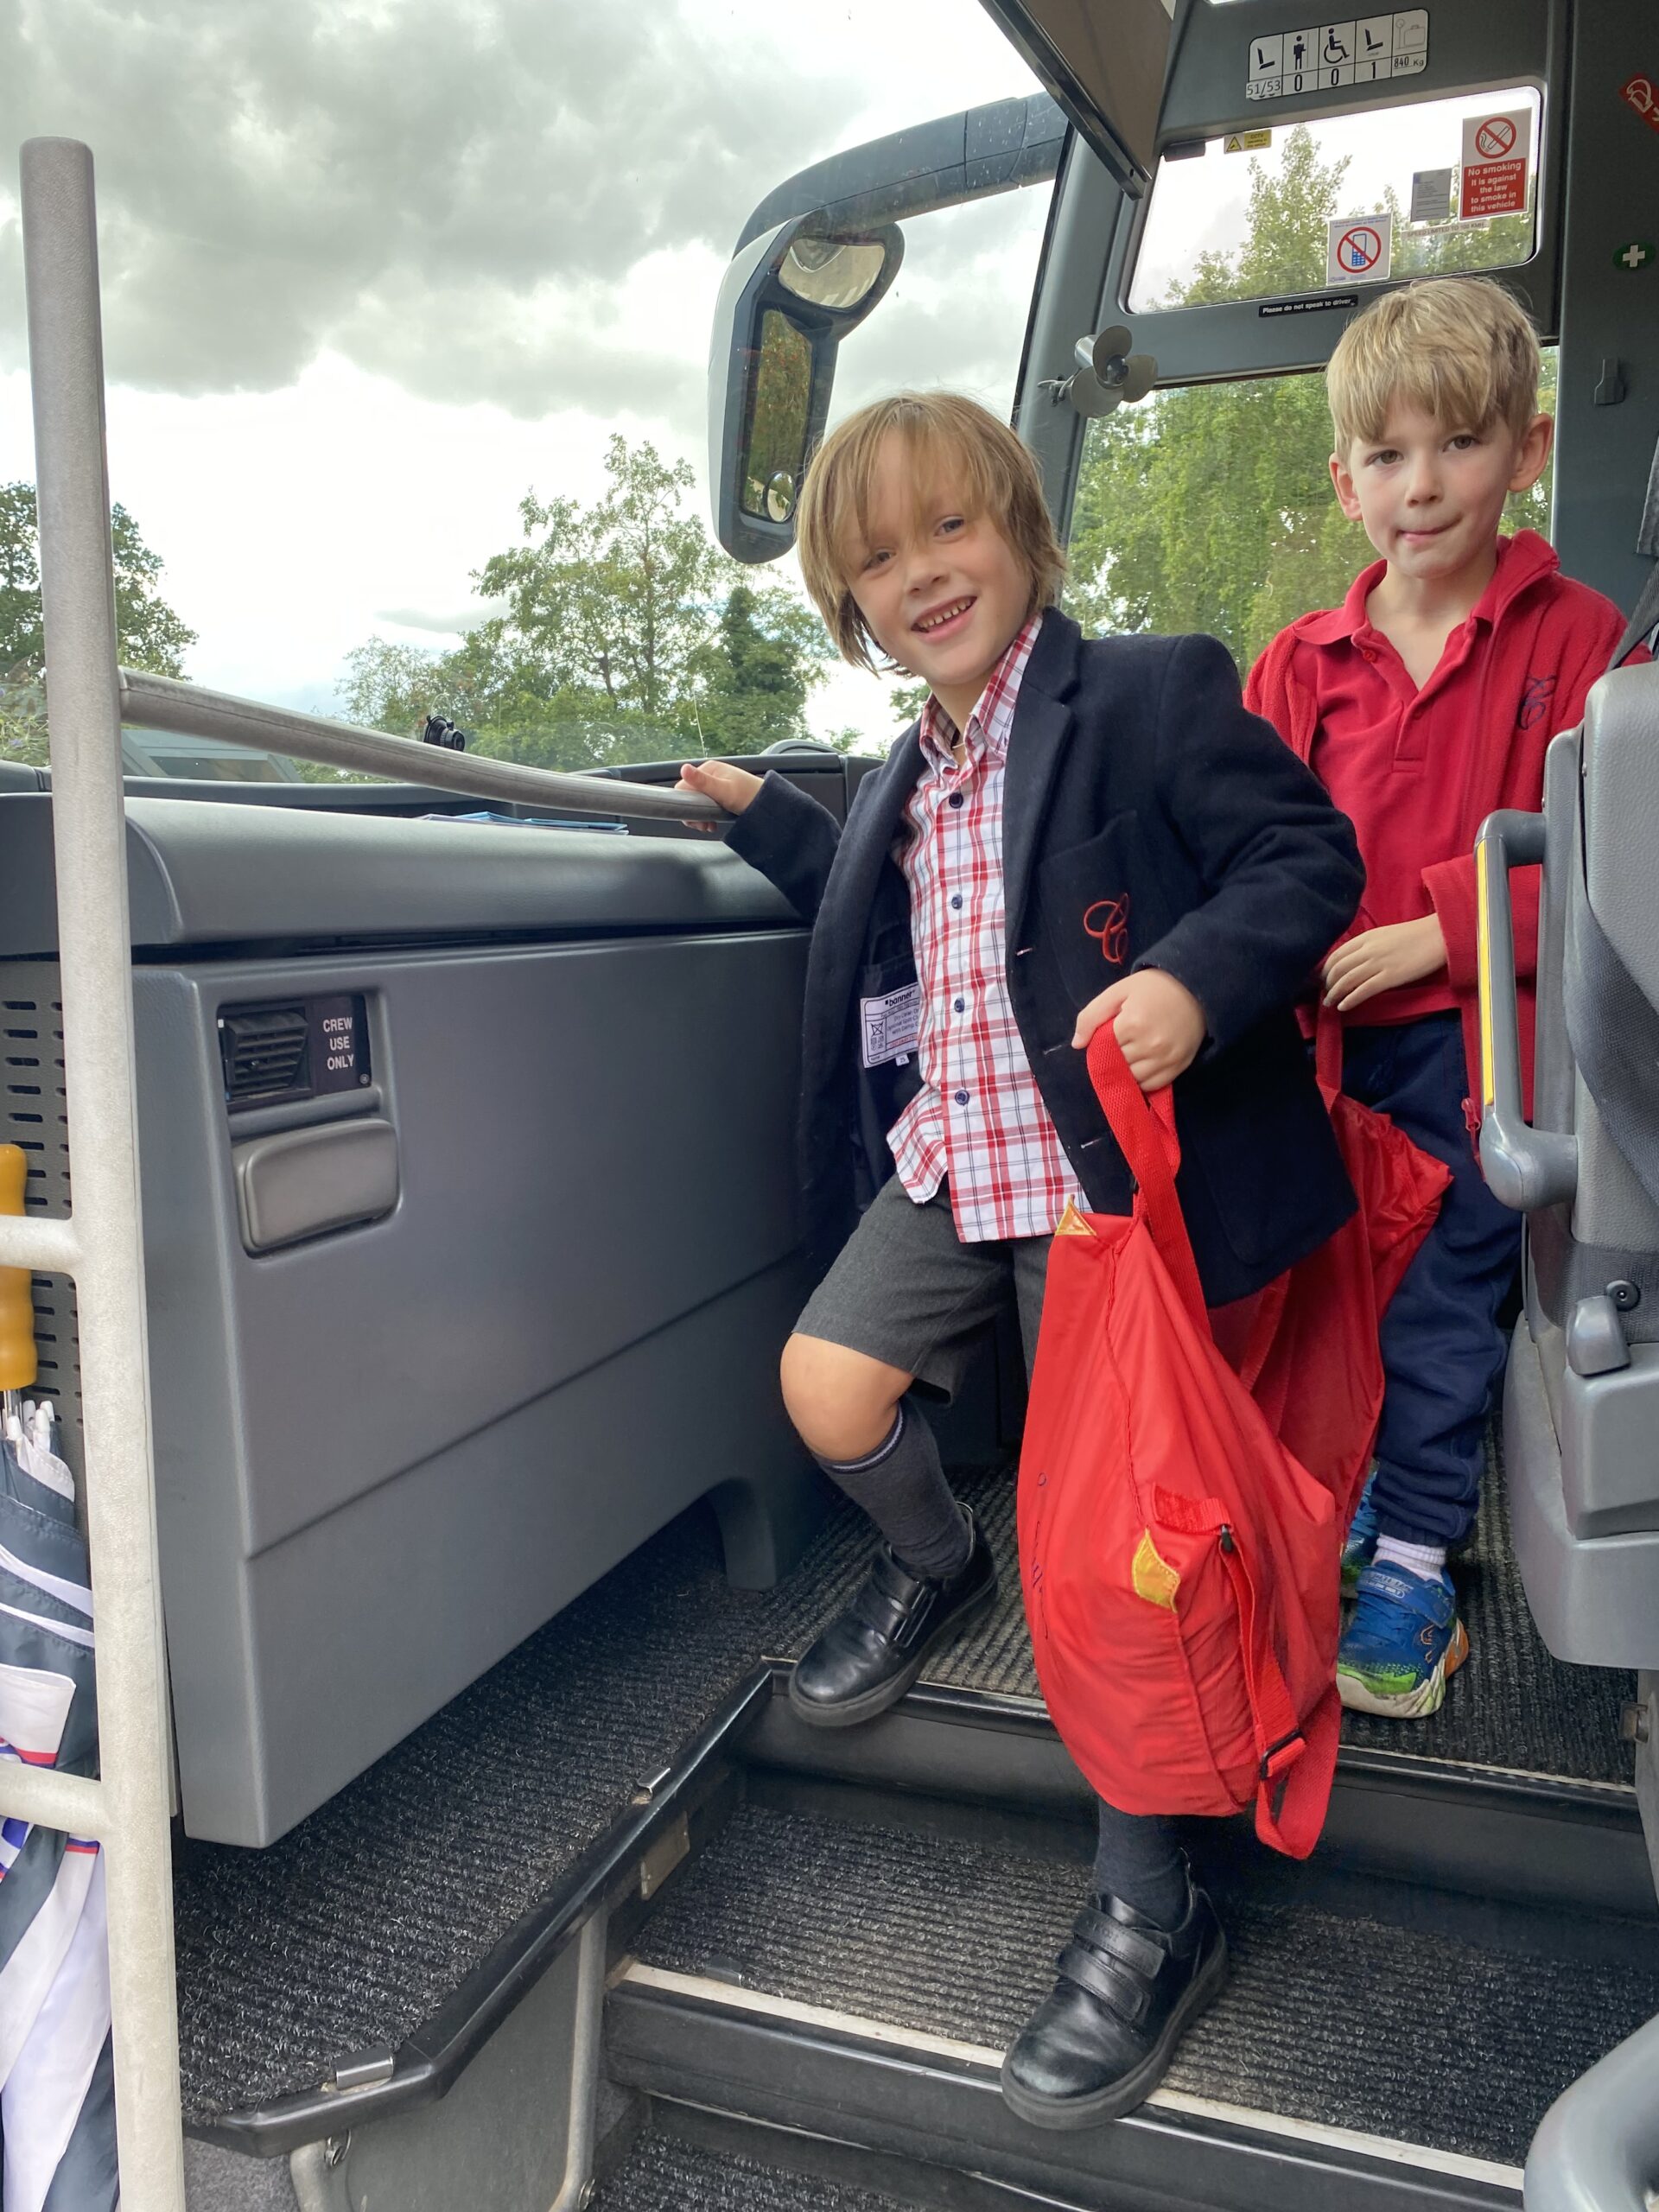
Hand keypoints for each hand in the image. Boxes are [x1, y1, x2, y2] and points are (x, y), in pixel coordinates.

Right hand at [675, 758, 763, 831]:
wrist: (770, 805)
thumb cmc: (749, 796)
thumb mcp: (724, 790)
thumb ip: (702, 782)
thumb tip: (684, 768)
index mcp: (709, 769)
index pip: (684, 786)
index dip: (685, 804)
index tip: (694, 818)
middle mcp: (711, 775)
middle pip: (690, 796)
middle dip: (693, 812)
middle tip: (703, 825)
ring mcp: (715, 785)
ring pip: (697, 802)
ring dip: (699, 816)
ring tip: (708, 826)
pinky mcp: (720, 795)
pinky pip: (706, 805)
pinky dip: (706, 816)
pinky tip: (712, 823)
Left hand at [1073, 968, 1206, 1092]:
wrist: (1196, 987)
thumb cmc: (1154, 987)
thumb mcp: (1118, 991)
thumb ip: (1092, 1016)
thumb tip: (1077, 1044)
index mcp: (1132, 1023)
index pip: (1103, 1048)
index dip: (1102, 1043)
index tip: (1109, 1034)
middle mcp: (1149, 1045)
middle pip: (1117, 1064)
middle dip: (1114, 1056)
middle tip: (1123, 1042)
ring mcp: (1165, 1058)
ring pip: (1133, 1078)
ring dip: (1127, 1070)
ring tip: (1132, 1053)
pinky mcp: (1178, 1067)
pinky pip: (1152, 1085)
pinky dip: (1143, 1080)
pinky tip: (1143, 1064)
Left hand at [1322, 916, 1445, 1012]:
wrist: (1440, 935)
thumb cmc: (1416, 935)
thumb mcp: (1386, 934)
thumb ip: (1369, 945)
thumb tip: (1355, 959)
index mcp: (1367, 937)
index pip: (1337, 954)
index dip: (1326, 969)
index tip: (1322, 979)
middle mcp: (1368, 949)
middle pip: (1338, 968)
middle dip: (1327, 983)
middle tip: (1324, 993)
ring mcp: (1379, 963)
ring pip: (1347, 980)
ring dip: (1334, 993)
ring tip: (1329, 1003)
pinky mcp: (1390, 977)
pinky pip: (1364, 990)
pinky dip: (1350, 999)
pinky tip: (1343, 1006)